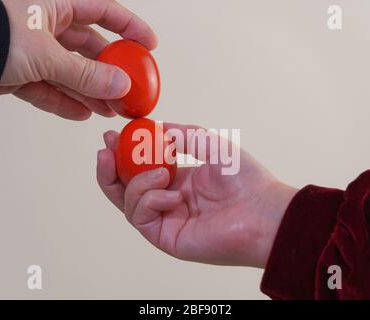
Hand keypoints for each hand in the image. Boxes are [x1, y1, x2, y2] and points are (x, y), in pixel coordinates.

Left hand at [0, 0, 156, 119]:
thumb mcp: (48, 53)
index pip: (103, 10)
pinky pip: (50, 88)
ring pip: (71, 72)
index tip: (150, 46)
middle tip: (130, 90)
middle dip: (111, 71)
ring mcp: (32, 50)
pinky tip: (84, 114)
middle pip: (89, 48)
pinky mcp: (18, 73)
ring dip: (92, 92)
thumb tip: (122, 85)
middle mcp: (45, 24)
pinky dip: (65, 102)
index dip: (130, 27)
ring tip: (111, 110)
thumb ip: (87, 73)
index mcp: (55, 3)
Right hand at [96, 123, 297, 267]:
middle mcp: (170, 201)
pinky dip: (149, 200)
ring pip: (129, 203)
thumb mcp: (210, 144)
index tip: (113, 136)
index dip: (123, 153)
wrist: (263, 210)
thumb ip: (183, 135)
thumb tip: (156, 129)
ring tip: (162, 172)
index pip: (141, 169)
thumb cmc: (245, 179)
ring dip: (137, 182)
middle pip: (126, 188)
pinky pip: (141, 218)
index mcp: (179, 181)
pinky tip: (171, 194)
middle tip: (106, 150)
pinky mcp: (167, 238)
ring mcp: (167, 220)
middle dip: (111, 169)